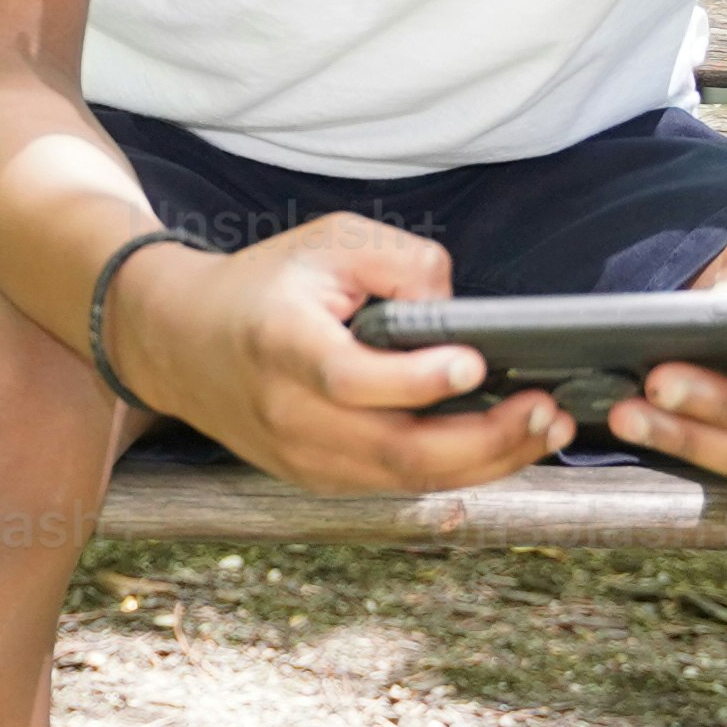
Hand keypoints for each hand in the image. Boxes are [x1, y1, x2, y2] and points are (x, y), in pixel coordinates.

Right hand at [119, 212, 584, 497]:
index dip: (416, 380)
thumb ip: (400, 262)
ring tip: (544, 429)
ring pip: (407, 479)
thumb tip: (459, 311)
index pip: (350, 379)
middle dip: (485, 439)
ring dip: (487, 461)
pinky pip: (398, 484)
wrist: (181, 343)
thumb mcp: (327, 241)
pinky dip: (457, 470)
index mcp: (281, 345)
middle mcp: (289, 414)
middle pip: (395, 450)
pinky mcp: (317, 478)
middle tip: (546, 411)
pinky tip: (501, 444)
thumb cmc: (264, 286)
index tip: (474, 363)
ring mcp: (301, 457)